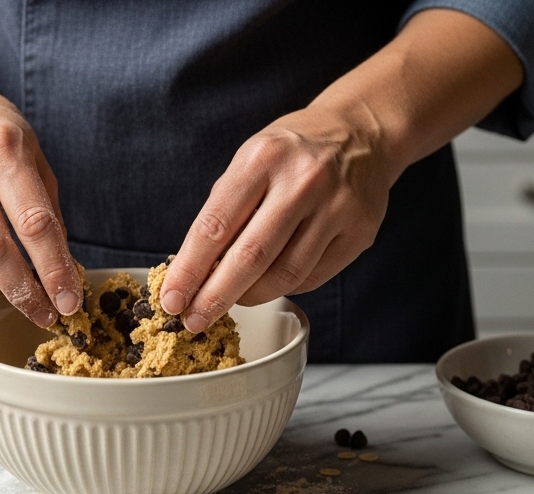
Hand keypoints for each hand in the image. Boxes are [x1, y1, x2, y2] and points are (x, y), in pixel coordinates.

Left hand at [160, 101, 392, 331]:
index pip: (215, 226)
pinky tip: (276, 277)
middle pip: (250, 258)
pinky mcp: (360, 231)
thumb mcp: (250, 162)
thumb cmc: (292, 155)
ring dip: (251, 297)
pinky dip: (286, 286)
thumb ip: (223, 213)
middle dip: (216, 297)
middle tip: (194, 320)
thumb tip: (191, 276)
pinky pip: (312, 278)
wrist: (362, 133)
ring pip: (284, 276)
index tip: (171, 300)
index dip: (189, 270)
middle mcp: (303, 180)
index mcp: (263, 157)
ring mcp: (337, 206)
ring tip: (235, 298)